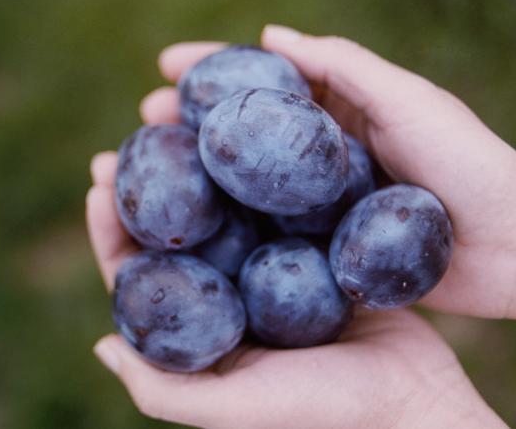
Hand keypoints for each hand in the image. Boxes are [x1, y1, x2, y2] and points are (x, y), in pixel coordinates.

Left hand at [86, 155, 503, 427]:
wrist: (415, 403)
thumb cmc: (325, 411)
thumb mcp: (238, 406)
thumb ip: (165, 389)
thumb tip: (102, 344)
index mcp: (202, 332)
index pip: (142, 273)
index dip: (114, 227)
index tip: (100, 179)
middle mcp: (231, 299)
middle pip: (181, 231)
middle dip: (154, 182)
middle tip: (137, 130)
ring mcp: (272, 275)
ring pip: (229, 209)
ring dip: (204, 163)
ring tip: (185, 116)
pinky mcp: (315, 255)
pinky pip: (281, 205)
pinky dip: (264, 170)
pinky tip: (253, 129)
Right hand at [135, 25, 515, 325]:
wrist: (512, 247)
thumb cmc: (468, 163)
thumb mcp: (407, 98)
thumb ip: (343, 66)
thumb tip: (271, 32)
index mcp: (338, 109)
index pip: (264, 81)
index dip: (213, 69)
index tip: (166, 63)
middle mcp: (320, 154)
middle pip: (242, 132)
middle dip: (190, 121)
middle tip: (145, 118)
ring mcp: (317, 201)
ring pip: (245, 182)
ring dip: (197, 173)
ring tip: (152, 169)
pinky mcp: (322, 245)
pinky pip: (265, 230)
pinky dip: (226, 224)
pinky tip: (190, 227)